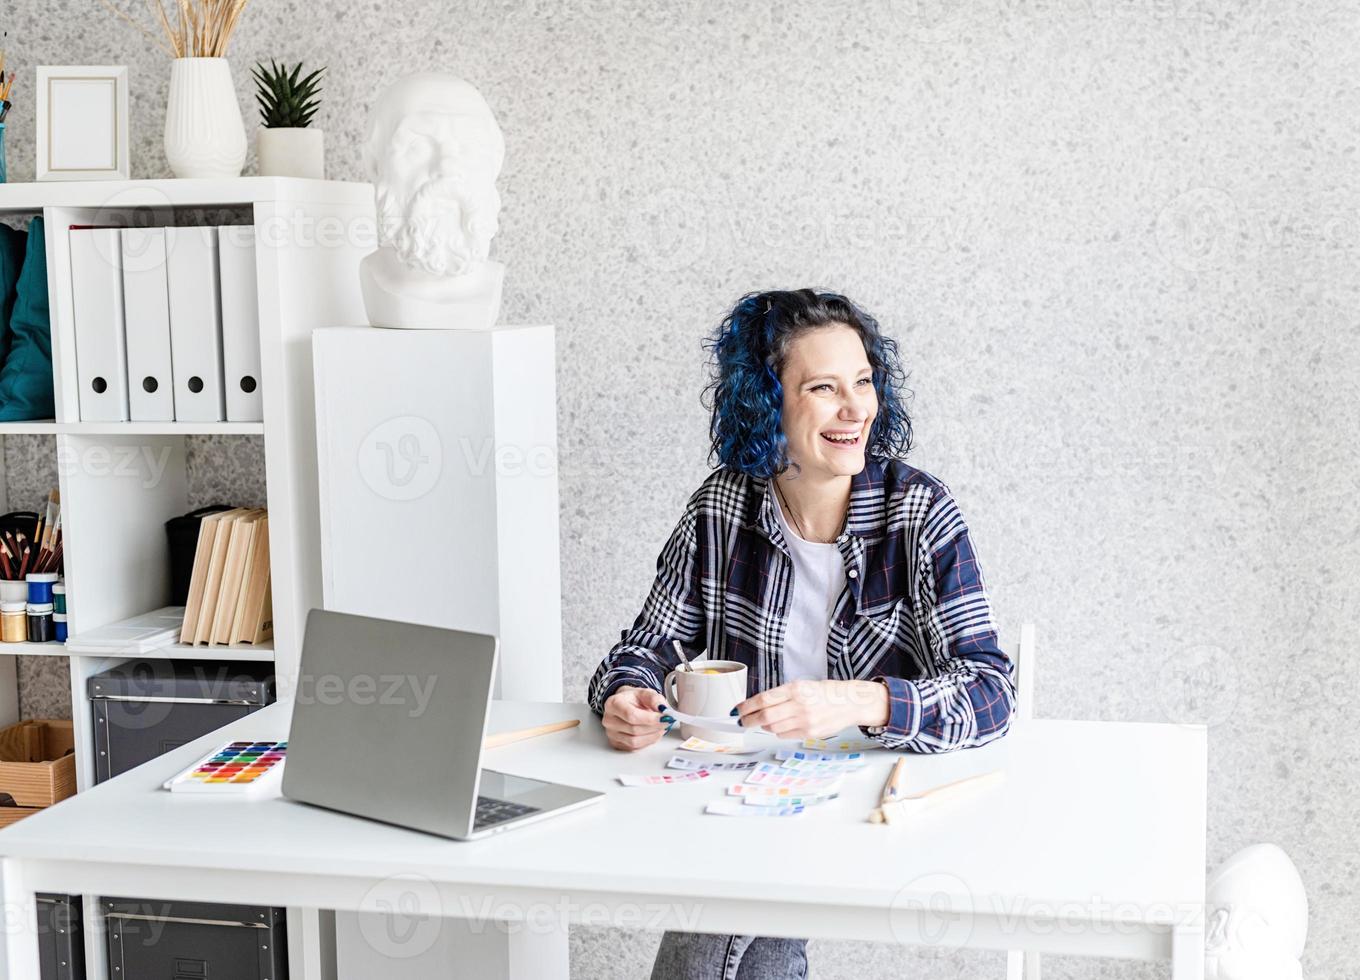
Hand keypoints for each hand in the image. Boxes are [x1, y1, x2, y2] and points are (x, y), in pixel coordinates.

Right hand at [602, 685, 674, 750]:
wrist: (627, 705)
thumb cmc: (634, 699)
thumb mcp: (646, 693)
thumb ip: (655, 699)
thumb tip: (663, 709)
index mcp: (613, 703)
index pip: (631, 716)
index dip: (650, 719)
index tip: (664, 718)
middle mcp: (609, 719)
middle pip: (634, 729)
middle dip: (654, 727)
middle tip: (667, 722)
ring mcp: (611, 733)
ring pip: (634, 741)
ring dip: (652, 736)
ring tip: (661, 728)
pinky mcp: (616, 743)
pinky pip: (634, 748)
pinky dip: (647, 742)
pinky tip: (653, 733)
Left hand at [733, 679, 887, 739]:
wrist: (851, 702)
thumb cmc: (825, 692)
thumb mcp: (802, 686)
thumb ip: (782, 695)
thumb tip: (758, 705)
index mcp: (796, 688)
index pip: (764, 699)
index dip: (747, 706)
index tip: (738, 709)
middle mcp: (800, 705)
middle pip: (765, 717)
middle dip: (749, 720)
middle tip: (742, 721)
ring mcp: (806, 721)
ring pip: (773, 728)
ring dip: (764, 726)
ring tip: (762, 722)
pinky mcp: (810, 733)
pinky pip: (785, 735)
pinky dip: (777, 732)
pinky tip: (780, 726)